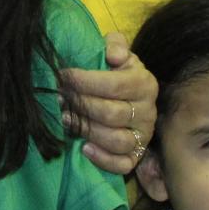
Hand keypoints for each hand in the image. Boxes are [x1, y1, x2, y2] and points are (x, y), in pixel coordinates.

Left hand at [58, 33, 156, 174]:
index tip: (62, 76)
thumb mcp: (117, 53)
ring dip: (87, 131)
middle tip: (60, 98)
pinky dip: (102, 159)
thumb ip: (115, 45)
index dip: (85, 81)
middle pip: (111, 114)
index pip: (114, 84)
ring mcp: (143, 136)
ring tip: (65, 119)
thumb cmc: (116, 73)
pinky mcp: (136, 156)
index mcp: (144, 84)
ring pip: (117, 140)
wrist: (127, 98)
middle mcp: (148, 111)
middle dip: (80, 105)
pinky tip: (83, 148)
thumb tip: (113, 55)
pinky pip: (123, 164)